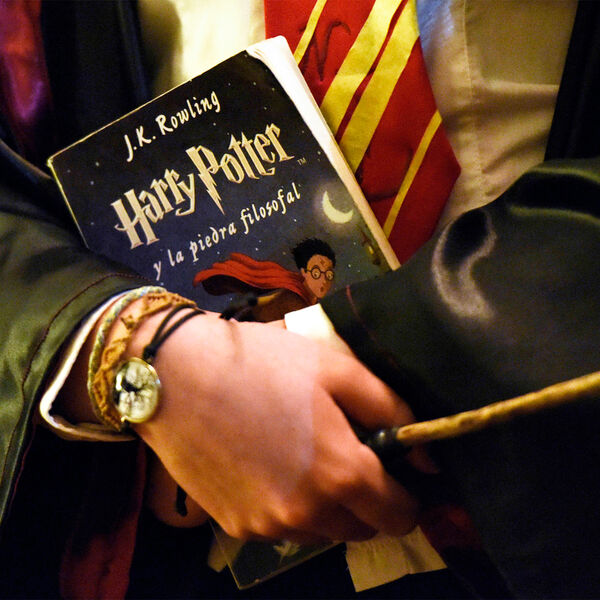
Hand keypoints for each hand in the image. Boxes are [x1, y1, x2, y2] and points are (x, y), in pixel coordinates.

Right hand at [132, 311, 419, 543]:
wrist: (175, 376)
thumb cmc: (262, 363)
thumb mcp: (336, 368)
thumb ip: (391, 409)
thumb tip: (426, 451)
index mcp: (341, 474)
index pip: (400, 516)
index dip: (407, 496)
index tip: (396, 473)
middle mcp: (308, 514)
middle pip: (361, 528)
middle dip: (365, 499)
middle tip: (343, 453)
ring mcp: (268, 527)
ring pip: (320, 531)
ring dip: (324, 505)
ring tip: (299, 454)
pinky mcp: (235, 528)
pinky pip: (280, 527)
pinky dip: (286, 506)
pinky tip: (265, 464)